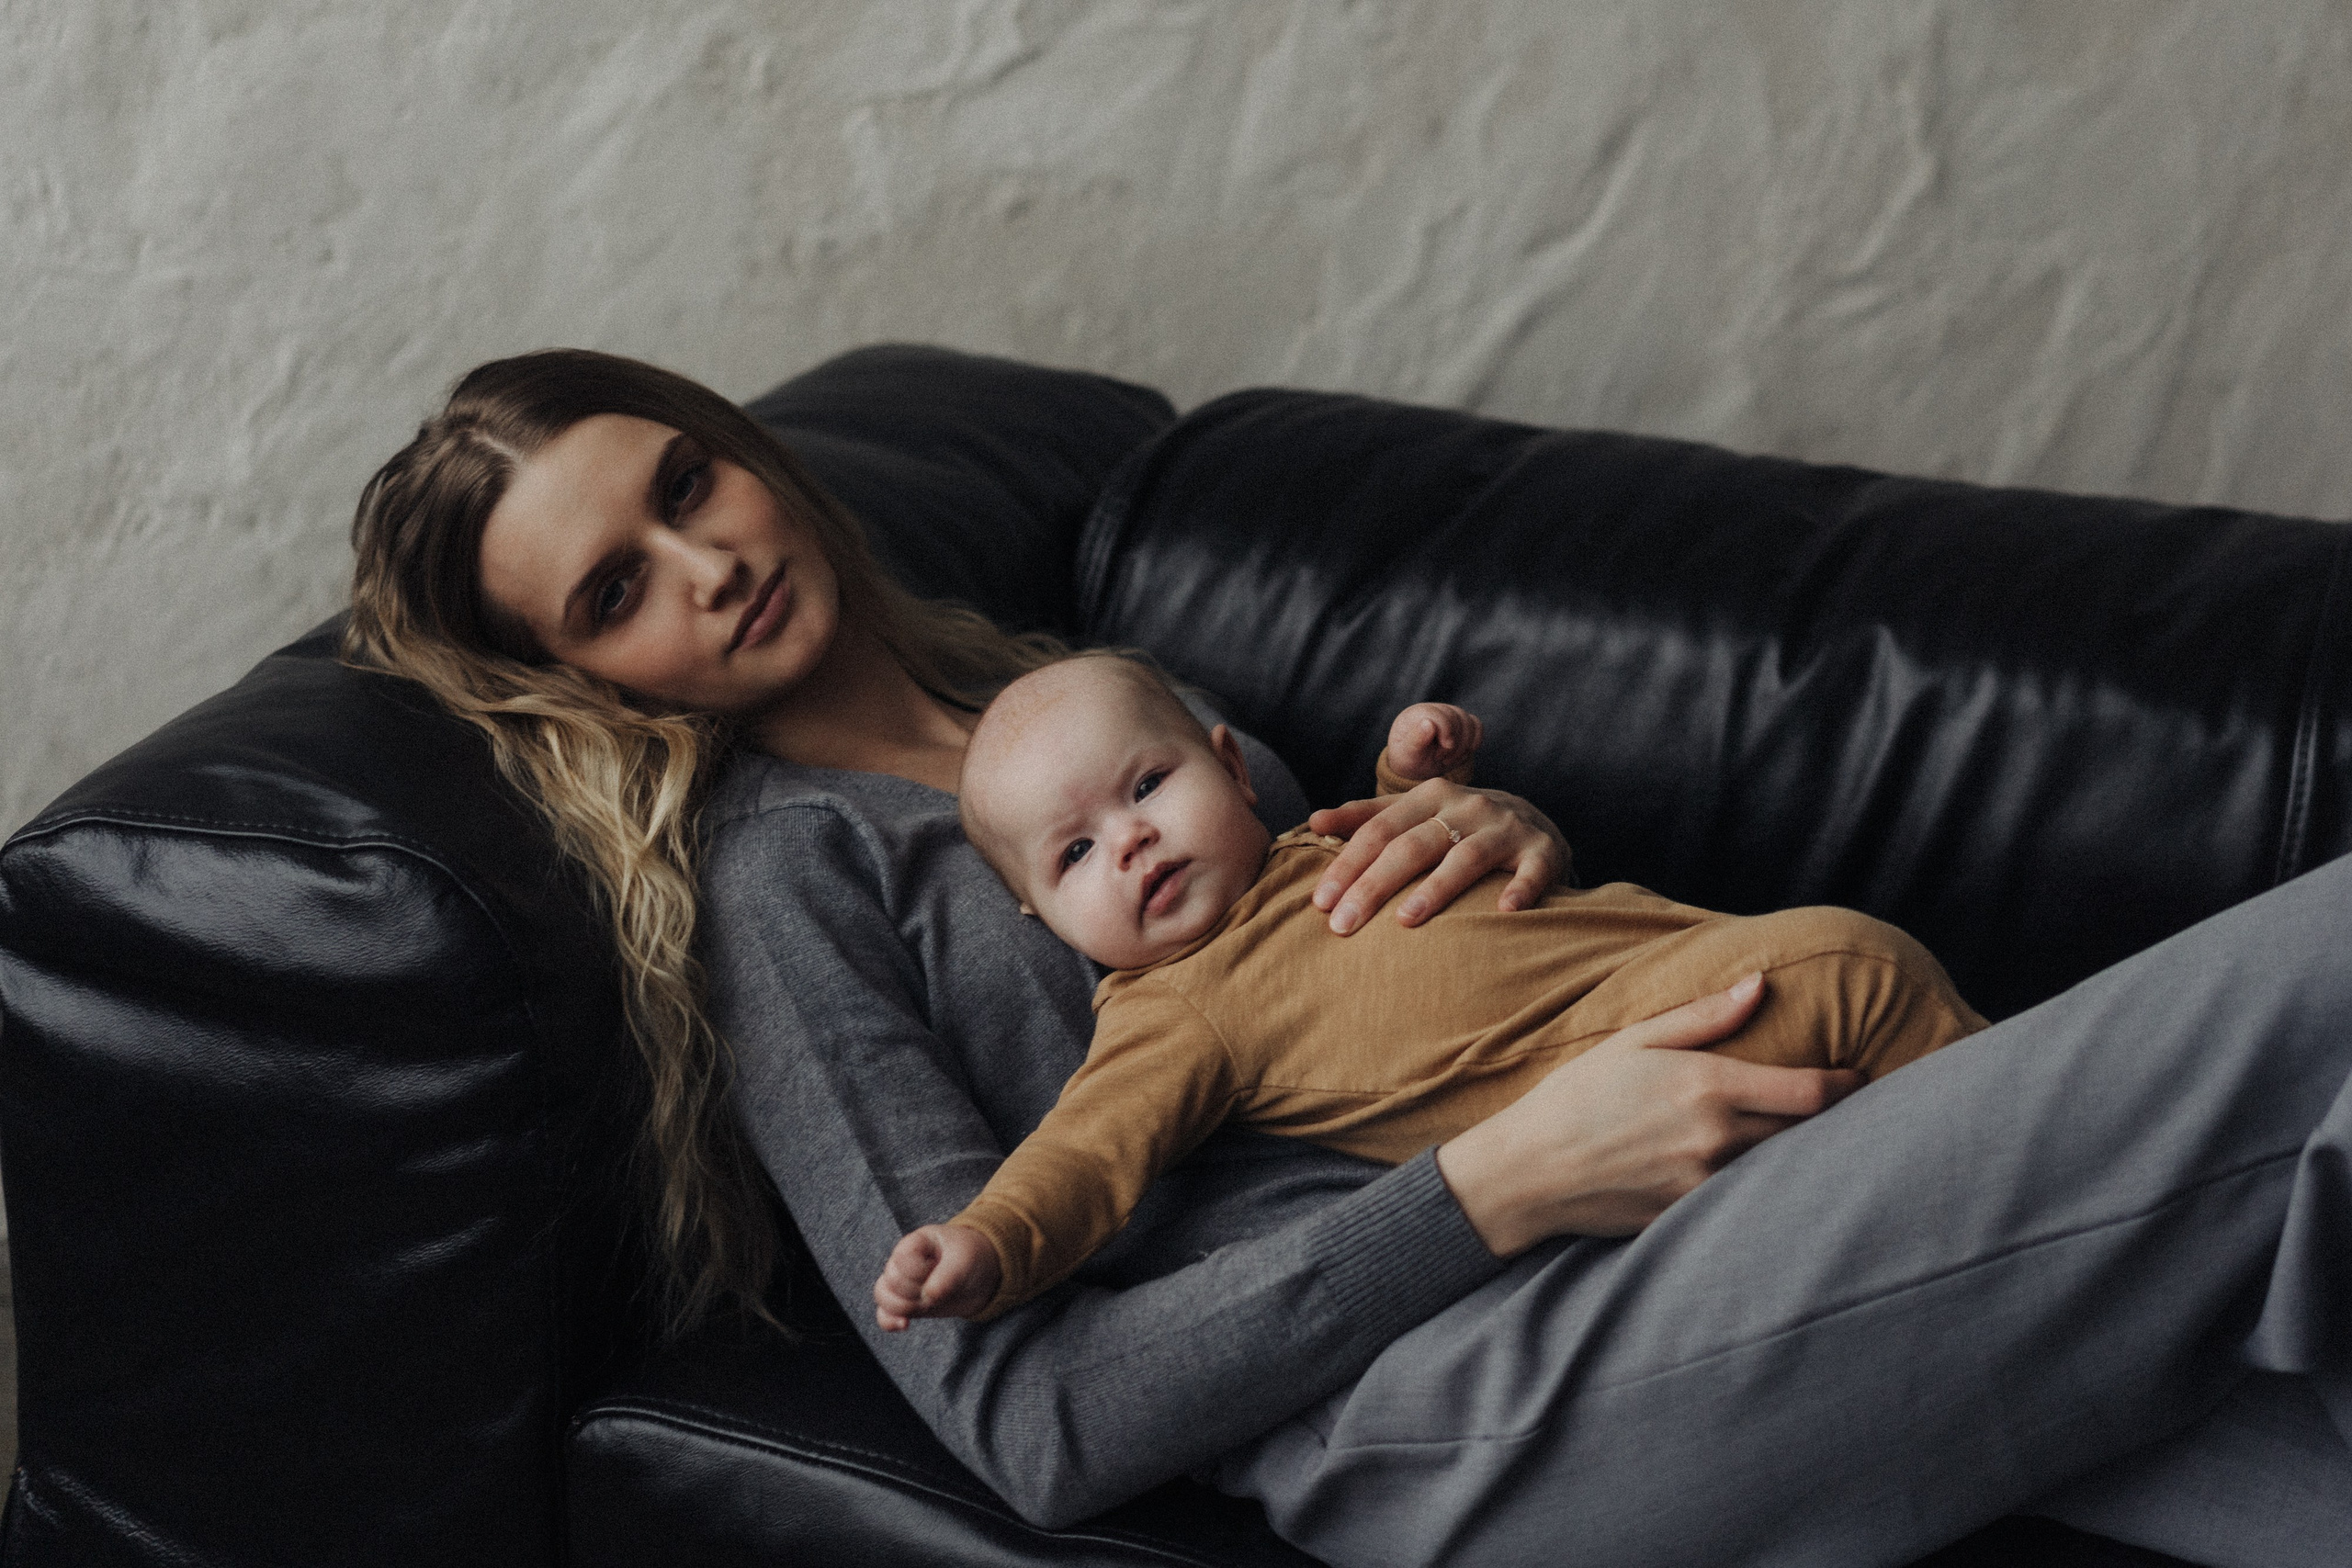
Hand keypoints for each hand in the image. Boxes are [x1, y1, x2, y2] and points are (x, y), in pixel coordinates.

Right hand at [874, 1224, 1001, 1330]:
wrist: (981, 1275)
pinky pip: (884, 1314)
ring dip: (904, 1307)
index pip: (901, 1259)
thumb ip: (947, 1276)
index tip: (937, 1268)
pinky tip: (905, 1325)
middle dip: (914, 1291)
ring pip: (883, 1297)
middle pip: (890, 1281)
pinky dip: (890, 1322)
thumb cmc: (971, 1257)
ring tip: (928, 1305)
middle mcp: (904, 1262)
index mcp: (916, 1242)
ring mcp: (903, 1283)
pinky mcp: (906, 1302)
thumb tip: (929, 1296)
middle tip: (938, 1288)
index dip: (918, 1272)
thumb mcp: (965, 1259)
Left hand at [1306, 780, 1569, 933]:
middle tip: (1343, 925)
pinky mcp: (1542, 851)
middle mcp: (1467, 807)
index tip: (1319, 902)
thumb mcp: (1414, 813)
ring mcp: (1507, 828)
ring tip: (1405, 921)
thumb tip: (1313, 822)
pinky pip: (1532, 870)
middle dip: (1374, 885)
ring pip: (1466, 857)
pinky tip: (1504, 912)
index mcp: (1430, 797)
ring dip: (1435, 889)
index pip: (1379, 831)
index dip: (1347, 865)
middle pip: (1413, 846)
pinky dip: (1520, 889)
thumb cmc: (1457, 825)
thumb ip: (1365, 818)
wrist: (1532, 820)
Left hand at [1384, 702, 1482, 782]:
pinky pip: (1477, 726)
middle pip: (1458, 718)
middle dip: (1454, 745)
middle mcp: (1436, 709)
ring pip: (1470, 722)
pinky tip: (1461, 755)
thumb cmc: (1408, 759)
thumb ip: (1416, 739)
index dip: (1446, 733)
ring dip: (1464, 746)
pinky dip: (1474, 742)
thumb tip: (1429, 723)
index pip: (1441, 714)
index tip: (1439, 755)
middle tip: (1440, 760)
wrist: (1416, 766)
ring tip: (1449, 760)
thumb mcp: (1407, 754)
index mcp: (1418, 712)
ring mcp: (1451, 714)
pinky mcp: (1462, 723)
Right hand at [1434, 975, 1862, 1255]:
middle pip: (1807, 1132)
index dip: (1849, 1085)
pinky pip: (1748, 1197)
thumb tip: (1761, 986)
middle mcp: (1715, 1140)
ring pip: (1781, 1167)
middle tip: (1852, 1105)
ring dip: (1801, 1151)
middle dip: (1836, 1118)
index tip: (1862, 1076)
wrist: (1528, 1172)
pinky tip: (1765, 1173)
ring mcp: (1706, 1185)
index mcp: (1705, 1087)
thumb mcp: (1634, 1041)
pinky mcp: (1692, 1218)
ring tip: (1818, 1137)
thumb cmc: (1576, 1097)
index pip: (1812, 1093)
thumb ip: (1704, 1017)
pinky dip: (1763, 1182)